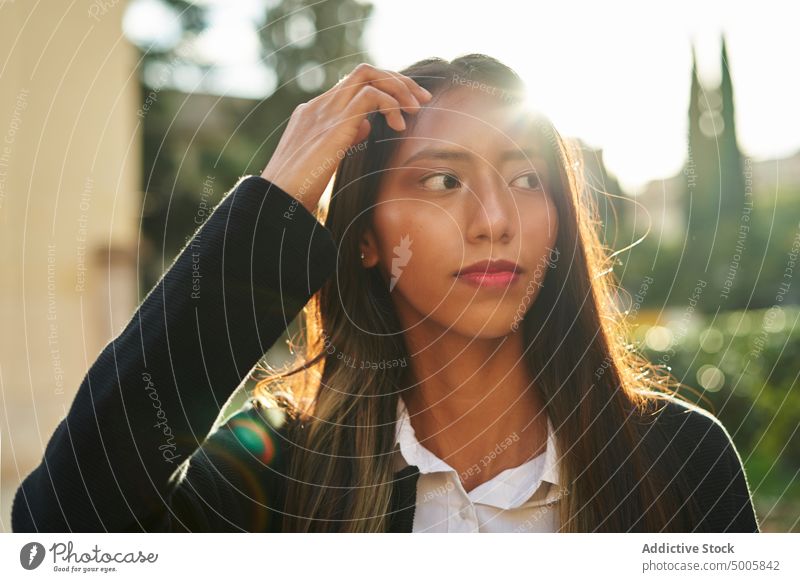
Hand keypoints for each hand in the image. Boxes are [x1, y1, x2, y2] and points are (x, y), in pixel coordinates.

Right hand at [260, 63, 431, 213]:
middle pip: (364, 72)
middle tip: (423, 99)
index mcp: (313, 114)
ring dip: (400, 88)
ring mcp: (324, 111)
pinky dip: (391, 104)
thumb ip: (345, 138)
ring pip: (368, 75)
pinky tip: (399, 125)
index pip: (353, 85)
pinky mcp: (334, 123)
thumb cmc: (297, 193)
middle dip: (398, 81)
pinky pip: (371, 95)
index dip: (384, 89)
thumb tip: (367, 125)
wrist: (277, 202)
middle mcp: (318, 106)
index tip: (407, 107)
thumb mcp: (325, 161)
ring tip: (417, 109)